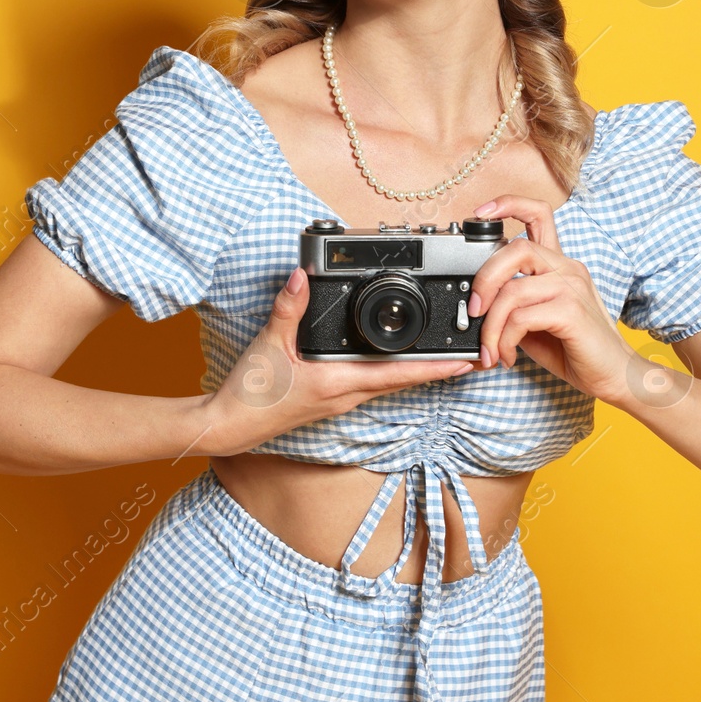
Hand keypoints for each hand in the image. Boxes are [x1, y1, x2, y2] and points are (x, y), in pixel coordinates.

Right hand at [208, 266, 475, 455]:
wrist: (230, 426)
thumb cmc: (252, 394)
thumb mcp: (269, 345)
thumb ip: (288, 307)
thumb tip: (302, 276)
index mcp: (339, 383)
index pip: (398, 374)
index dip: (435, 368)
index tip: (465, 361)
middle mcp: (347, 395)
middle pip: (404, 379)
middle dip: (438, 369)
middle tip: (469, 356)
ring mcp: (341, 400)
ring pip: (390, 383)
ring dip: (417, 371)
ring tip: (445, 357)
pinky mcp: (331, 398)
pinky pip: (372, 384)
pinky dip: (392, 372)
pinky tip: (396, 361)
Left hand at [465, 195, 636, 402]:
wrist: (614, 376)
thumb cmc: (576, 349)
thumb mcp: (536, 321)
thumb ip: (512, 306)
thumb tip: (474, 308)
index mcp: (558, 264)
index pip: (538, 214)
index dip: (508, 205)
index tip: (480, 213)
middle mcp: (567, 268)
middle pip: (516, 248)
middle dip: (484, 279)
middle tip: (474, 311)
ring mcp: (571, 287)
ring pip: (512, 291)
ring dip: (490, 326)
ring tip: (490, 350)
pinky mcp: (571, 312)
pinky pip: (521, 318)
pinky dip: (504, 341)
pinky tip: (508, 356)